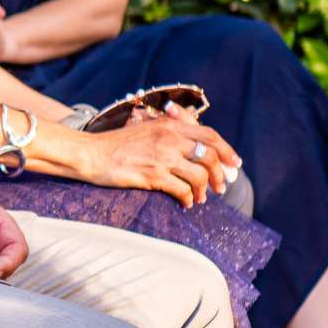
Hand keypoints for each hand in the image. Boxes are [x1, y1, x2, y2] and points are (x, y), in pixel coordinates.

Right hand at [93, 107, 239, 207]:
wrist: (92, 154)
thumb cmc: (117, 143)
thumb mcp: (146, 127)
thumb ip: (170, 129)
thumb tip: (194, 137)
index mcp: (169, 125)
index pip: (209, 135)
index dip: (226, 150)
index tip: (235, 164)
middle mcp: (169, 139)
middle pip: (209, 156)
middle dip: (219, 175)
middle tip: (220, 187)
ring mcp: (162, 157)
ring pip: (199, 176)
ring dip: (204, 190)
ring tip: (200, 198)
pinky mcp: (153, 176)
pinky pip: (182, 190)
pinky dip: (188, 199)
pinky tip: (184, 202)